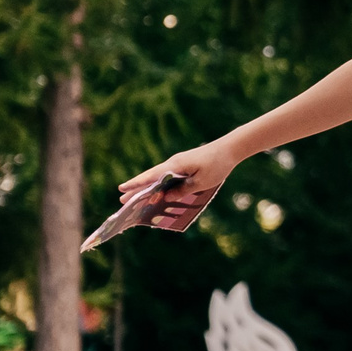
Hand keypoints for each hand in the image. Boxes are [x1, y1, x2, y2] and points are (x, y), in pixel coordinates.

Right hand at [121, 138, 242, 211]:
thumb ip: (182, 191)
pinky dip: (161, 185)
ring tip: (136, 199)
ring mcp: (178, 163)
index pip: (151, 177)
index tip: (122, 190)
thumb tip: (166, 198)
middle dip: (137, 189)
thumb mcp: (201, 183)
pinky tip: (159, 193)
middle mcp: (173, 163)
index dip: (136, 184)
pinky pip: (168, 176)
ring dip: (148, 188)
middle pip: (151, 177)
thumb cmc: (216, 166)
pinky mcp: (184, 165)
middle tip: (122, 201)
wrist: (229, 149)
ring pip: (159, 177)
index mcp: (175, 166)